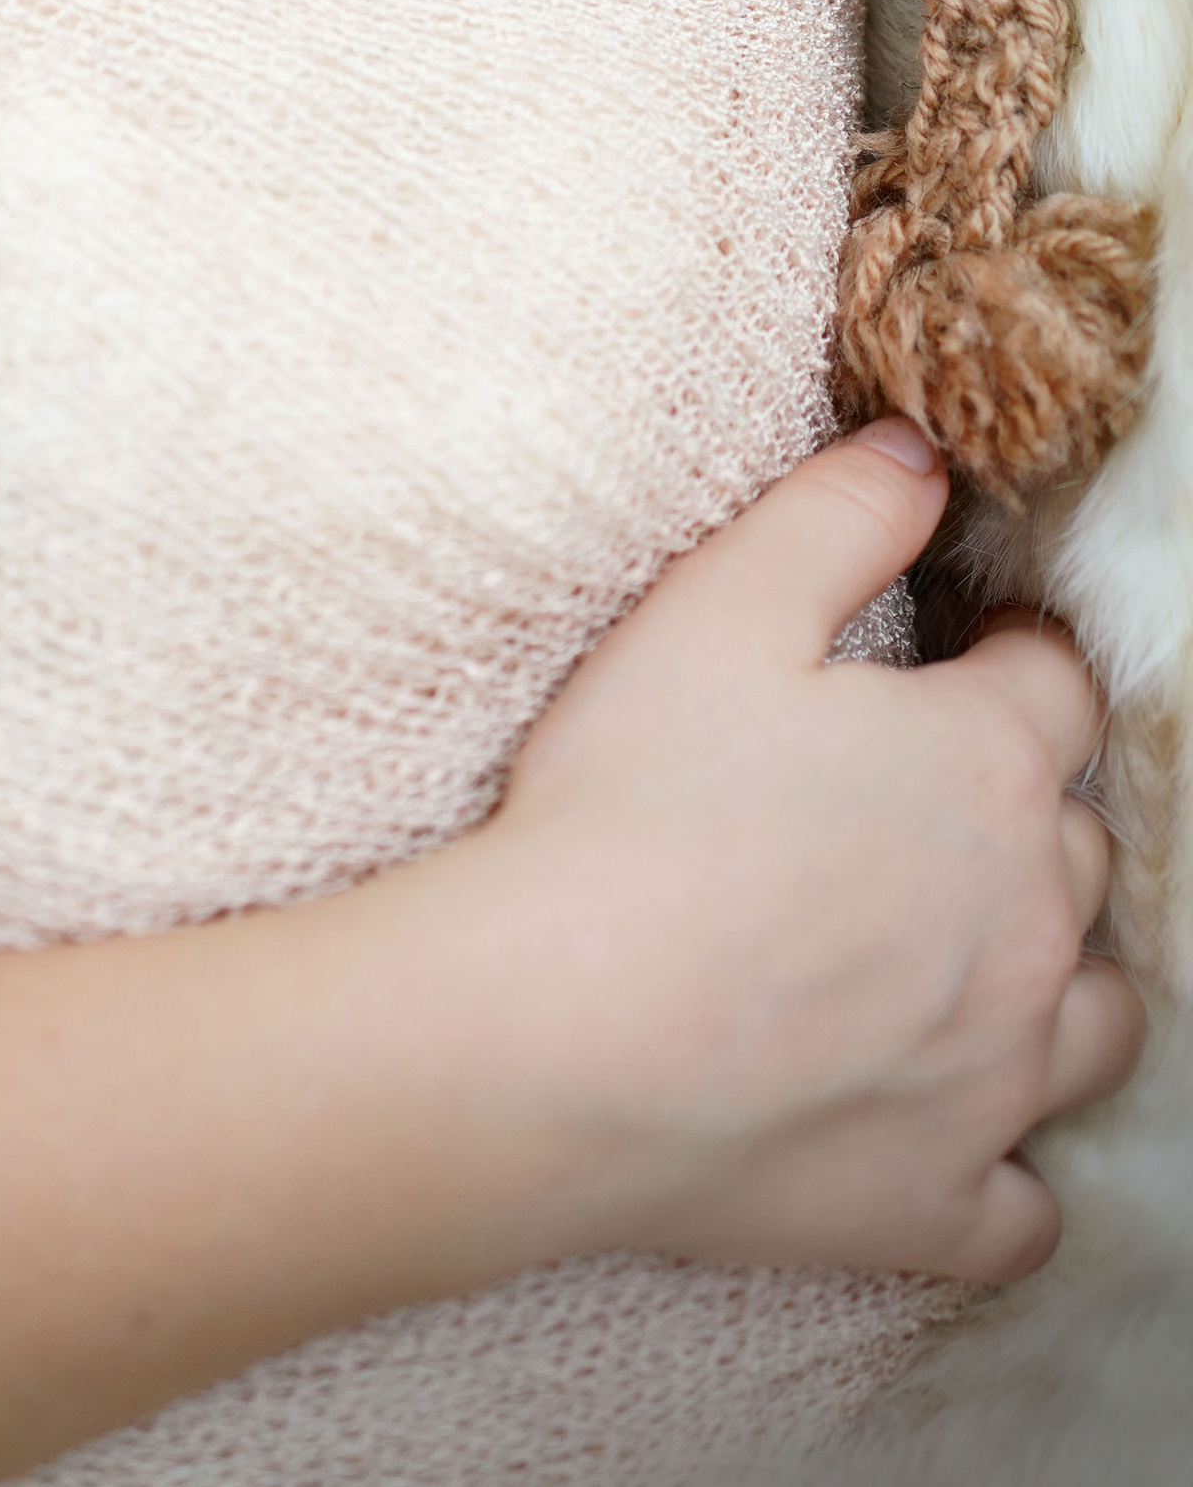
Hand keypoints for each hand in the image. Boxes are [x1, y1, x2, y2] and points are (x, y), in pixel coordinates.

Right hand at [484, 420, 1141, 1284]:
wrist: (559, 1034)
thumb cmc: (631, 807)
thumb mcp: (718, 607)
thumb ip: (837, 514)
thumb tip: (922, 452)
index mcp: (984, 768)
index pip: (1054, 688)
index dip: (1009, 660)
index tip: (960, 658)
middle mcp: (1030, 924)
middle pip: (1081, 850)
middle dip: (1024, 816)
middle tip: (922, 800)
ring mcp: (995, 1075)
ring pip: (1100, 1022)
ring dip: (1059, 982)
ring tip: (972, 956)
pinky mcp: (939, 1201)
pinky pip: (1027, 1207)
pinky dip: (1005, 1168)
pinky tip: (949, 1129)